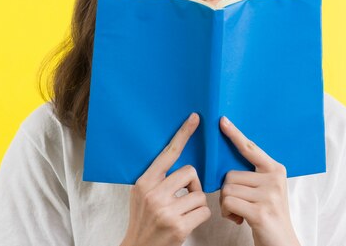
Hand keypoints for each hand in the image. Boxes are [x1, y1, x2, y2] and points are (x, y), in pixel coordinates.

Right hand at [120, 113, 210, 245]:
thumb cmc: (143, 220)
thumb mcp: (141, 195)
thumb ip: (156, 179)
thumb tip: (177, 161)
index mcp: (144, 182)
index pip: (168, 153)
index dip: (183, 134)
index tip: (195, 118)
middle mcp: (153, 194)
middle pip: (190, 172)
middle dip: (194, 185)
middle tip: (186, 196)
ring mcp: (166, 211)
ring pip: (200, 194)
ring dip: (197, 203)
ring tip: (185, 212)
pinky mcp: (178, 226)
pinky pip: (204, 211)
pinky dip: (201, 216)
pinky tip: (189, 222)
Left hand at [218, 116, 301, 245]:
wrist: (281, 243)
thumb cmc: (268, 215)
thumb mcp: (265, 191)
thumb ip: (252, 176)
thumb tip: (227, 165)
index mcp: (275, 169)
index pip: (250, 148)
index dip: (234, 134)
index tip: (222, 120)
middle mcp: (274, 178)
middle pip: (230, 175)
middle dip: (228, 192)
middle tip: (241, 205)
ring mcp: (269, 194)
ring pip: (227, 190)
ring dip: (227, 205)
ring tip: (242, 213)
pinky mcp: (260, 210)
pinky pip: (228, 203)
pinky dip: (228, 213)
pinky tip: (239, 220)